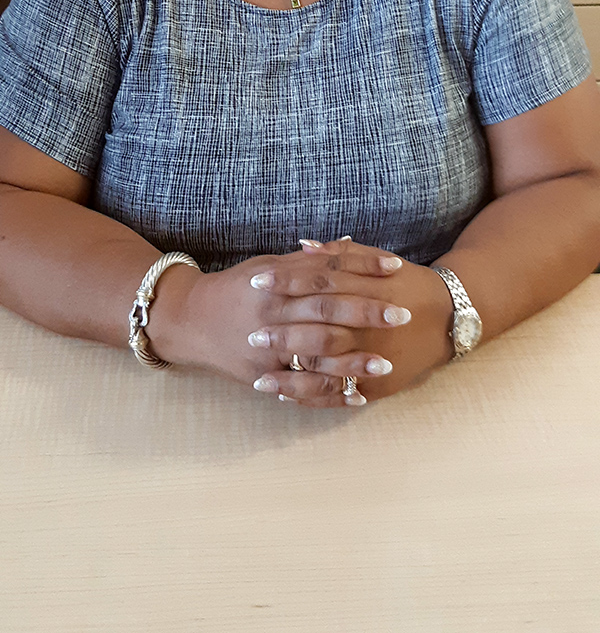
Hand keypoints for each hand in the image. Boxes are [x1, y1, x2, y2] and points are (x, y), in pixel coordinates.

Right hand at [174, 241, 412, 393]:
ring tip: (386, 363)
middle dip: (366, 312)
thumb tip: (349, 245)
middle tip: (403, 314)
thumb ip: (307, 261)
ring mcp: (267, 347)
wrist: (189, 320)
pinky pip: (302, 388)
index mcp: (277, 280)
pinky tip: (361, 397)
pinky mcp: (263, 376)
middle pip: (327, 309)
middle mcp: (274, 312)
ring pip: (316, 352)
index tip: (395, 268)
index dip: (362, 267)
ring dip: (353, 359)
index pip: (328, 270)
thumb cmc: (235, 288)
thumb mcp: (267, 265)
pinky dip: (332, 394)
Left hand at [249, 238, 454, 408]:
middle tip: (251, 336)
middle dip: (283, 335)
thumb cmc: (409, 283)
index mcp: (365, 291)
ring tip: (258, 380)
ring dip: (291, 377)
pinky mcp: (377, 386)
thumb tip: (302, 247)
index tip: (256, 282)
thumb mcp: (378, 260)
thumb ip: (341, 254)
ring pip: (326, 371)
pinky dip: (312, 397)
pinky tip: (285, 396)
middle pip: (318, 330)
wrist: (451, 317)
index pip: (318, 283)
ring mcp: (372, 360)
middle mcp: (368, 327)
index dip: (286, 282)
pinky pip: (339, 394)